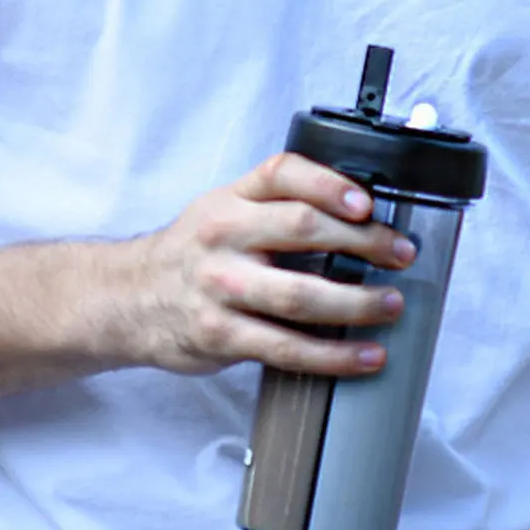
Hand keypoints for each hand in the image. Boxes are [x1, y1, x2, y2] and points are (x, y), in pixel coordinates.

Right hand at [125, 153, 415, 376]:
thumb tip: (360, 216)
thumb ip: (277, 206)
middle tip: (401, 253)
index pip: (284, 174)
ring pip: (300, 295)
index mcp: (231, 200)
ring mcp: (221, 288)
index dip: (330, 184)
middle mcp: (224, 236)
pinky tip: (364, 355)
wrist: (127, 299)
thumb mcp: (223, 210)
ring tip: (391, 305)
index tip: (367, 202)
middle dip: (364, 241)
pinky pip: (288, 348)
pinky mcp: (221, 335)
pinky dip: (334, 355)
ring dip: (357, 302)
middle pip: (303, 229)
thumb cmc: (193, 254)